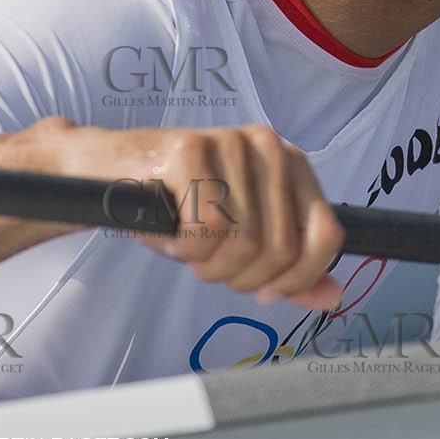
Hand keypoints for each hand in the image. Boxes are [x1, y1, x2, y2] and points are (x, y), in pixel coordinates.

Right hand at [30, 118, 344, 310]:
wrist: (105, 174)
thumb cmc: (175, 206)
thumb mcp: (239, 241)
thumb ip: (288, 269)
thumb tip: (333, 296)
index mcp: (290, 164)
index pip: (326, 234)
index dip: (297, 277)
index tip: (264, 291)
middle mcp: (269, 146)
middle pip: (280, 249)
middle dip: (239, 277)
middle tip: (208, 263)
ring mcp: (231, 142)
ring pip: (243, 243)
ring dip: (207, 265)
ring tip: (187, 245)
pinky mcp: (192, 148)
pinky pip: (205, 231)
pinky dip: (182, 247)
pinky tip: (168, 228)